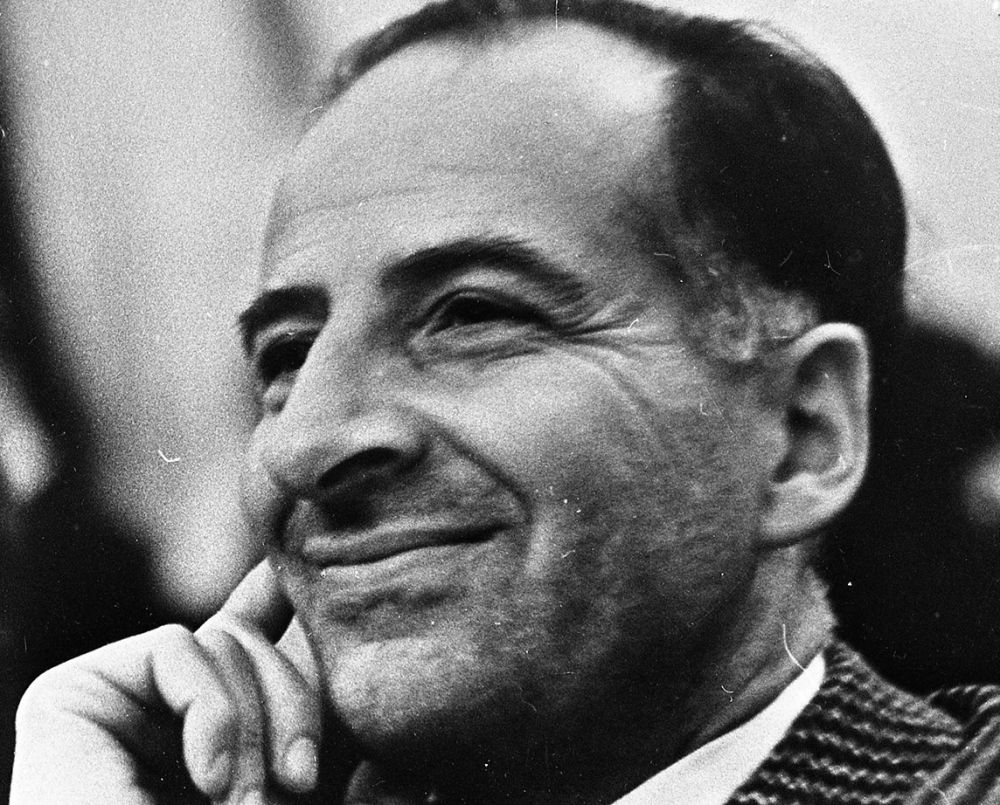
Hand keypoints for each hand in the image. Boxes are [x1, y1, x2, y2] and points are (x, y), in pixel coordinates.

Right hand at [11, 560, 326, 803]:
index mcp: (204, 735)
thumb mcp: (274, 783)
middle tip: (300, 782)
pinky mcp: (73, 694)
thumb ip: (285, 709)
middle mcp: (157, 713)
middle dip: (292, 704)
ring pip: (223, 641)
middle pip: (249, 643)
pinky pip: (180, 646)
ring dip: (251, 724)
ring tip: (241, 800)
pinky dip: (211, 710)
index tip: (293, 574)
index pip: (243, 645)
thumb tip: (297, 618)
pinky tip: (208, 775)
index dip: (270, 604)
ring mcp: (114, 703)